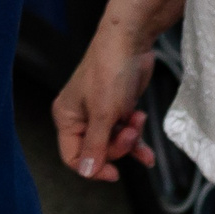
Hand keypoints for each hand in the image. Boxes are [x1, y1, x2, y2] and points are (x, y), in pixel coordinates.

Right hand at [52, 22, 156, 183]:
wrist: (130, 41)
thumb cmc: (110, 70)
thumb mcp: (103, 113)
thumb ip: (96, 145)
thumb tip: (87, 172)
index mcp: (67, 117)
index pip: (72, 156)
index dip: (93, 167)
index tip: (115, 172)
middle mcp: (80, 117)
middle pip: (97, 151)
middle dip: (118, 146)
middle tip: (130, 130)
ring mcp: (100, 114)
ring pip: (114, 144)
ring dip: (130, 139)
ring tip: (138, 120)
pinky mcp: (117, 109)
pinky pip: (125, 135)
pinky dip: (136, 140)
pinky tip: (148, 152)